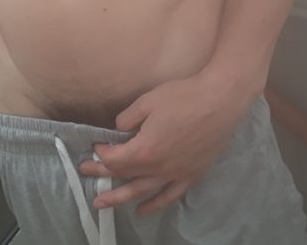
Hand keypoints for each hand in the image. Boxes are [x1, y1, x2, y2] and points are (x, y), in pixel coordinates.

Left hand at [77, 70, 252, 216]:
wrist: (221, 101)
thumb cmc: (183, 97)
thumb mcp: (147, 101)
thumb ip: (127, 118)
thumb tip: (120, 129)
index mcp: (144, 150)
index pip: (114, 158)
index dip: (101, 153)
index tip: (97, 145)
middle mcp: (157, 168)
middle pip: (124, 175)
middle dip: (102, 174)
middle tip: (85, 173)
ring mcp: (175, 174)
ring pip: (142, 192)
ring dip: (119, 198)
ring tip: (101, 204)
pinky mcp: (191, 175)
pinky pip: (169, 196)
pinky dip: (154, 205)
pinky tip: (142, 211)